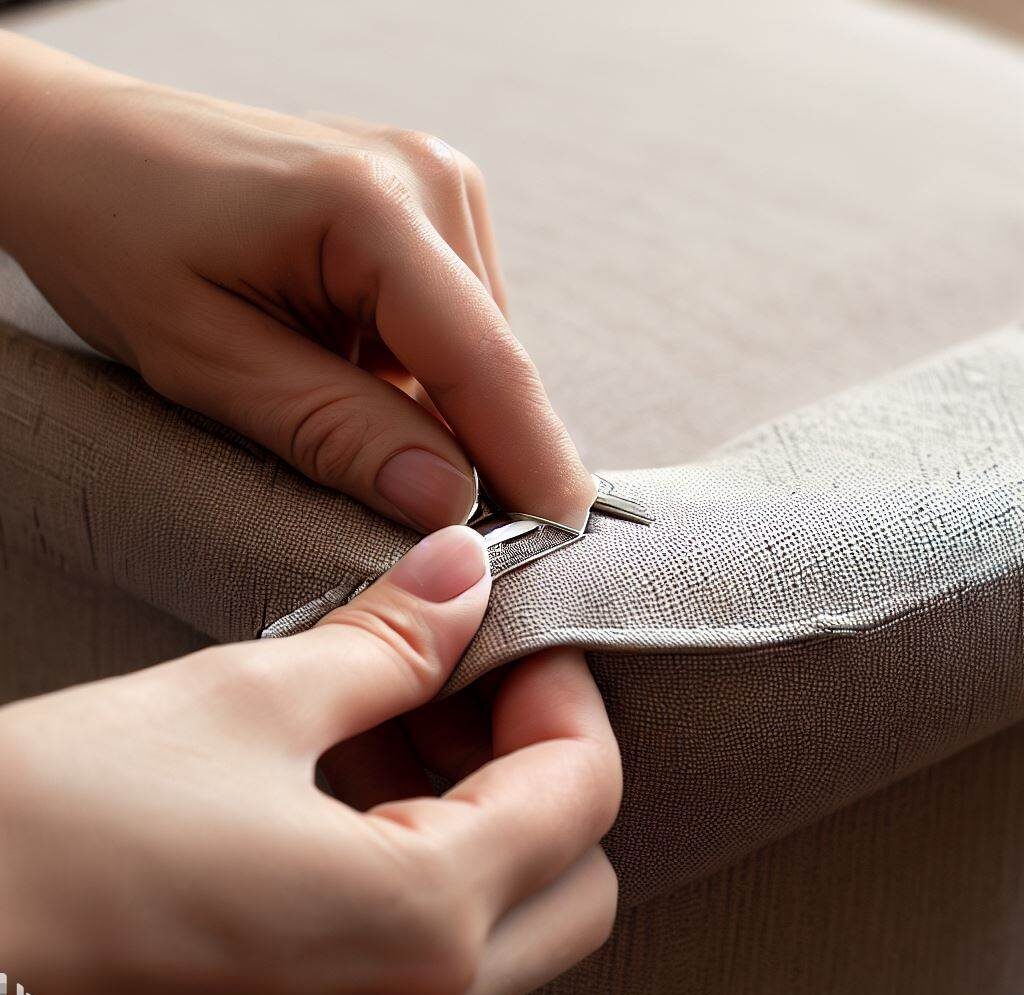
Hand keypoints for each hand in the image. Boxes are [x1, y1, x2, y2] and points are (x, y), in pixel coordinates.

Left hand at [0, 34, 594, 530]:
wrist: (81, 153)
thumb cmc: (119, 242)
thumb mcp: (211, 364)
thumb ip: (338, 432)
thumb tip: (447, 502)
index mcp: (372, 206)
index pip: (485, 361)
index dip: (532, 461)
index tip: (562, 544)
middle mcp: (427, 180)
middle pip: (493, 360)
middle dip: (477, 449)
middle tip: (429, 523)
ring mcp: (431, 182)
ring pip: (477, 348)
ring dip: (435, 407)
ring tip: (339, 410)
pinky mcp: (422, 202)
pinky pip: (450, 321)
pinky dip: (417, 371)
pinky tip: (348, 370)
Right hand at [0, 527, 621, 993]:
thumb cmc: (60, 829)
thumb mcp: (250, 703)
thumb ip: (389, 642)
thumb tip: (465, 570)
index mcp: (423, 923)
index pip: (585, 792)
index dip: (564, 691)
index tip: (513, 633)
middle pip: (572, 875)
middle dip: (536, 762)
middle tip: (460, 682)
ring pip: (511, 917)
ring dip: (481, 809)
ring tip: (385, 724)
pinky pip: (435, 951)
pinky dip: (425, 862)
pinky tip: (347, 790)